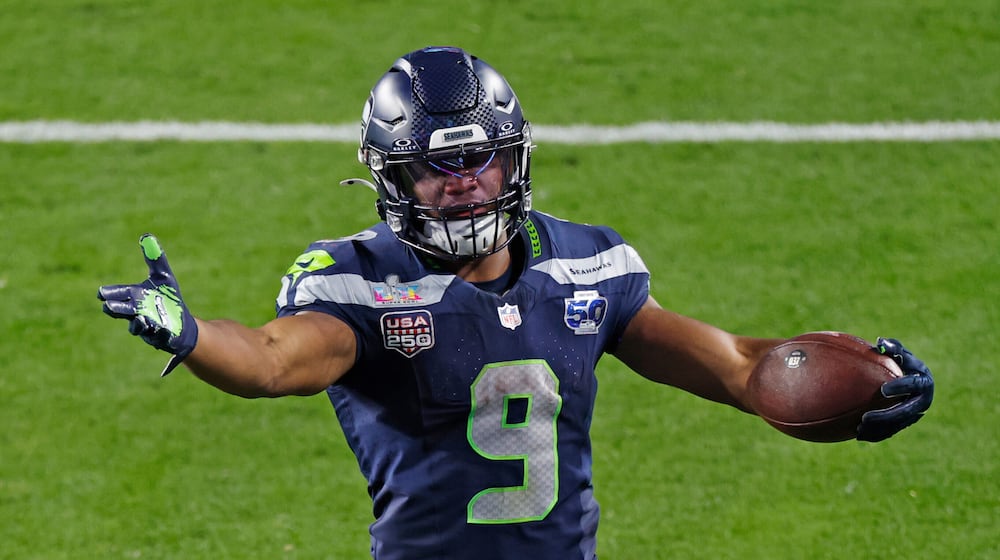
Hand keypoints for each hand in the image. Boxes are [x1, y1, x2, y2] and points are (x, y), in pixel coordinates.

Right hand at [98, 234, 197, 375]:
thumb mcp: (164, 276)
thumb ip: (155, 259)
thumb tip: (147, 236)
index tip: (101, 292)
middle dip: (117, 309)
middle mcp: (139, 313)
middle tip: (107, 307)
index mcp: (137, 298)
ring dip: (138, 323)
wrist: (181, 323)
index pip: (122, 294)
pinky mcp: (160, 338)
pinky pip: (157, 337)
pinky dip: (157, 333)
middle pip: (125, 311)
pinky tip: (160, 329)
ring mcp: (148, 327)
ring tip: (141, 319)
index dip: (112, 293)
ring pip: (139, 326)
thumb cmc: (168, 299)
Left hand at [856, 337, 934, 441]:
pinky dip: (876, 435)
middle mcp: (922, 401)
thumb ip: (892, 347)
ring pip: (897, 425)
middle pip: (905, 412)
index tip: (883, 389)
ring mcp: (915, 414)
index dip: (900, 387)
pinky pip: (891, 432)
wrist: (908, 379)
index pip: (914, 385)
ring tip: (859, 429)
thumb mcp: (900, 353)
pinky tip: (859, 436)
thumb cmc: (901, 361)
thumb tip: (880, 342)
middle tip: (865, 417)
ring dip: (879, 429)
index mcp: (923, 381)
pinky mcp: (905, 423)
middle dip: (885, 416)